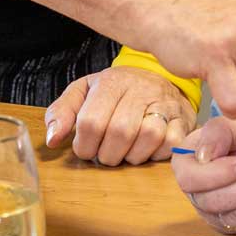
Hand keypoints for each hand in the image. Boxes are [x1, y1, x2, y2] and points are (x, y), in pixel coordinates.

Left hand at [44, 66, 193, 165]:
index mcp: (111, 81)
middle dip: (107, 154)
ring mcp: (165, 102)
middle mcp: (140, 88)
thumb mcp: (83, 93)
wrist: (157, 79)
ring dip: (132, 156)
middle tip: (105, 154)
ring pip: (148, 137)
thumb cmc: (115, 92)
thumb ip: (62, 112)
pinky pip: (170, 143)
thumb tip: (52, 140)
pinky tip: (146, 150)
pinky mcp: (183, 118)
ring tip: (125, 152)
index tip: (85, 149)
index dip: (84, 146)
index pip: (91, 122)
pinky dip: (155, 154)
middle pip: (120, 132)